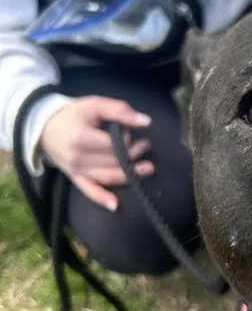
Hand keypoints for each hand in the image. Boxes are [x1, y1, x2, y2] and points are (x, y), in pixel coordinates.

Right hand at [39, 96, 153, 211]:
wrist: (44, 128)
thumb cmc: (72, 115)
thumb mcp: (94, 105)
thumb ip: (120, 111)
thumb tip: (146, 122)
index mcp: (81, 137)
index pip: (113, 146)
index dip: (128, 142)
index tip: (136, 136)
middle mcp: (77, 157)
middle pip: (113, 162)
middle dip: (133, 156)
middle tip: (144, 147)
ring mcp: (75, 170)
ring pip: (108, 177)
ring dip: (130, 175)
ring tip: (147, 168)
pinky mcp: (75, 178)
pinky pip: (89, 191)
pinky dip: (102, 198)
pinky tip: (115, 205)